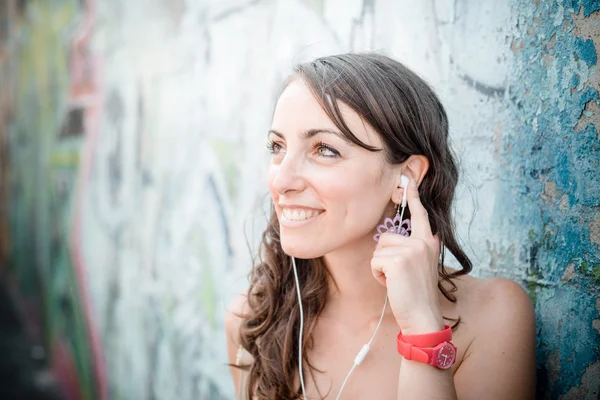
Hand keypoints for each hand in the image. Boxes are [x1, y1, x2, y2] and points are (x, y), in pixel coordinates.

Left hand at [371, 179, 443, 334]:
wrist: (422, 316)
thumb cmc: (417, 294)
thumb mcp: (422, 266)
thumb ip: (416, 248)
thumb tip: (406, 236)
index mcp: (429, 242)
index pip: (420, 215)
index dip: (413, 197)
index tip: (408, 178)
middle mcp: (423, 242)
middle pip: (386, 237)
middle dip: (384, 257)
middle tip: (399, 276)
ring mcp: (411, 250)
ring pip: (378, 249)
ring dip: (380, 267)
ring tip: (396, 280)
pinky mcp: (398, 260)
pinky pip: (375, 261)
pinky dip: (378, 275)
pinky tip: (392, 284)